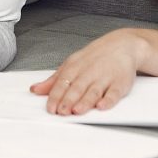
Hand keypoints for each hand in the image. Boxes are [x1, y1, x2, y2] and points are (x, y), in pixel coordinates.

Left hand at [30, 29, 145, 114]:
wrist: (122, 45)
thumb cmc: (95, 57)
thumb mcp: (71, 64)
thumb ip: (54, 80)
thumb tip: (36, 89)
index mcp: (75, 67)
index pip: (63, 82)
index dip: (56, 96)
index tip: (50, 107)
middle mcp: (89, 72)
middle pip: (77, 88)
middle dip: (69, 100)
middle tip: (61, 112)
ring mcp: (105, 77)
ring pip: (94, 91)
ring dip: (85, 102)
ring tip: (77, 110)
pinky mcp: (120, 83)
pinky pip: (114, 93)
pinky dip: (109, 100)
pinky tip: (102, 106)